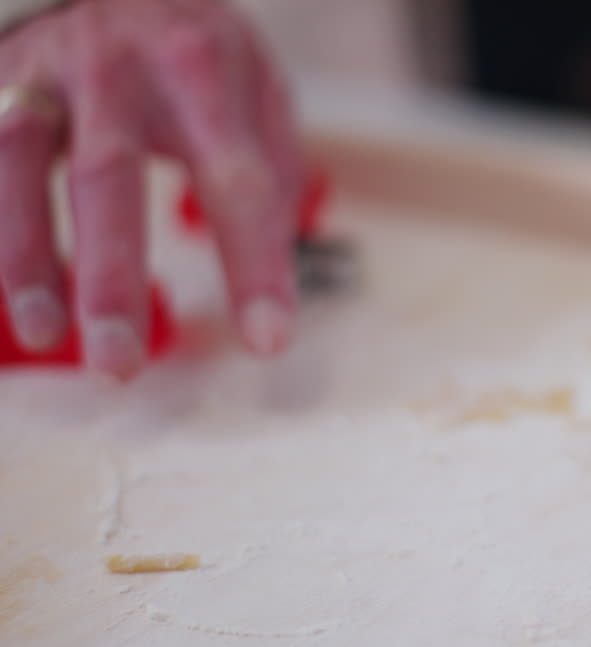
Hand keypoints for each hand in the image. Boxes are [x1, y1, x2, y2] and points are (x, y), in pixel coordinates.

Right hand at [0, 0, 301, 380]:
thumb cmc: (199, 50)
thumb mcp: (261, 89)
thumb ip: (273, 172)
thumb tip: (277, 274)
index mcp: (203, 68)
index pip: (238, 179)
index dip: (253, 264)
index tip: (268, 341)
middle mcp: (114, 64)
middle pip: (108, 175)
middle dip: (110, 276)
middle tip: (121, 365)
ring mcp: (39, 68)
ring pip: (15, 161)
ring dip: (22, 255)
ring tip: (44, 334)